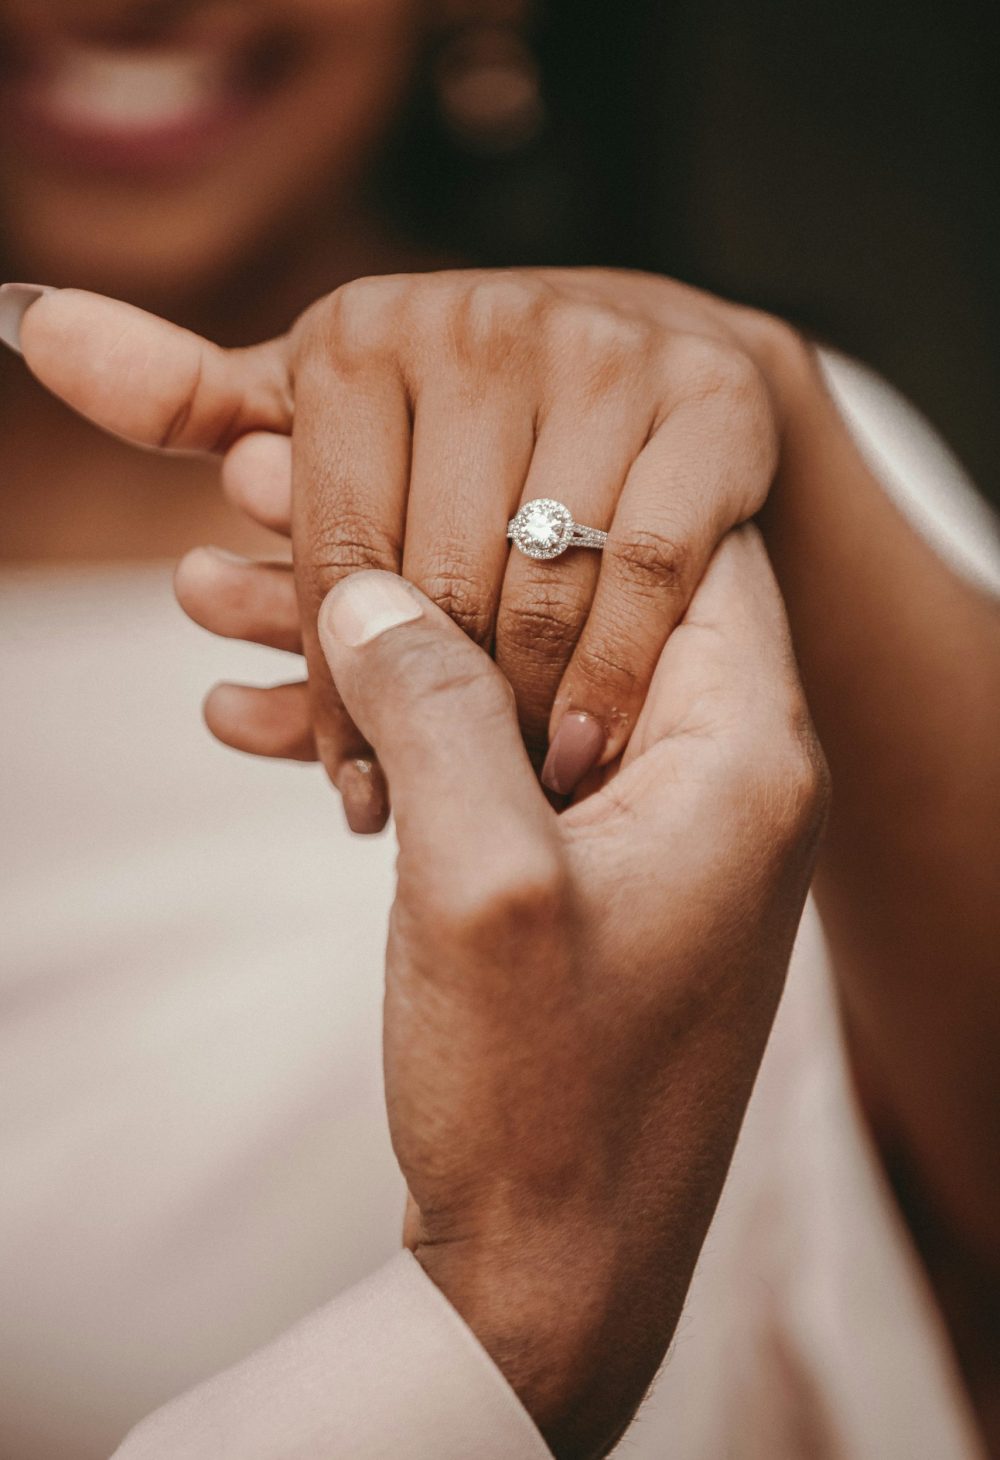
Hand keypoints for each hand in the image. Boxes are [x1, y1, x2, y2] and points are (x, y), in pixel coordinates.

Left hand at [10, 272, 794, 830]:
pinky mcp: (715, 405)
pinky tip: (583, 747)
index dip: (334, 684)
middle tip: (426, 812)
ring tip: (500, 796)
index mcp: (364, 333)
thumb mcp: (330, 409)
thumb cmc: (471, 417)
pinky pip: (652, 569)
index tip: (348, 782)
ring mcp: (607, 358)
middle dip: (426, 718)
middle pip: (437, 577)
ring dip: (518, 715)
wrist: (664, 373)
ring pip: (542, 584)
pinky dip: (617, 672)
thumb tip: (29, 324)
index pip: (333, 550)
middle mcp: (483, 324)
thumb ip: (190, 394)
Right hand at [314, 528, 826, 1457]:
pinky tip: (257, 719)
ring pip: (502, 679)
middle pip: (567, 604)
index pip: (684, 541)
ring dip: (373, 647)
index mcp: (740, 752)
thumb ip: (436, 709)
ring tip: (225, 597)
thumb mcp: (482, 886)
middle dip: (421, 553)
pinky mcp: (575, 875)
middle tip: (275, 499)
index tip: (435, 438)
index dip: (557, 480)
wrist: (549, 1278)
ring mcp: (637, 827)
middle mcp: (710, 775)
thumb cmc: (546, 1102)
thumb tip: (374, 585)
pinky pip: (479, 764)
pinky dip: (383, 735)